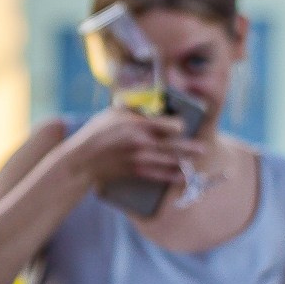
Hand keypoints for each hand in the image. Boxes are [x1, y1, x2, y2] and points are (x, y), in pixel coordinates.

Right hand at [60, 104, 195, 191]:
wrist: (82, 160)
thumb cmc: (96, 133)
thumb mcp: (113, 113)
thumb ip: (133, 110)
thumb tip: (149, 107)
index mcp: (138, 125)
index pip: (171, 125)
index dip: (180, 124)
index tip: (182, 124)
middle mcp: (142, 142)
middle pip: (175, 145)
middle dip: (191, 146)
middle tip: (202, 147)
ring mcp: (140, 159)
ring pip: (170, 161)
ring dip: (185, 161)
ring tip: (195, 158)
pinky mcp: (136, 172)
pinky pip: (159, 175)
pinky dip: (172, 176)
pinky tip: (181, 175)